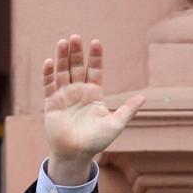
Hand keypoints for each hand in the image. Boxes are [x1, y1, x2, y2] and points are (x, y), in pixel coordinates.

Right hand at [43, 35, 144, 184]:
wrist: (76, 154)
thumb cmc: (97, 141)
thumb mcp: (116, 124)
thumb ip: (128, 110)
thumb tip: (144, 97)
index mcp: (94, 94)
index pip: (95, 70)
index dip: (95, 57)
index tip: (96, 42)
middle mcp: (79, 92)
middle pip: (77, 67)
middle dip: (77, 53)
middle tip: (76, 37)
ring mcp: (64, 96)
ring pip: (63, 72)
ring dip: (62, 58)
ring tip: (63, 42)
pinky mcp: (52, 103)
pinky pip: (49, 85)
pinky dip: (49, 74)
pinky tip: (50, 62)